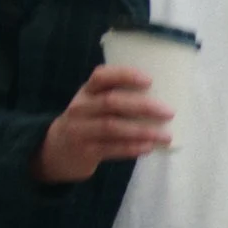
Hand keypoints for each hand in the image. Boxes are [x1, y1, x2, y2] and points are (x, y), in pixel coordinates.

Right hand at [32, 66, 174, 183]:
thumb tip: (164, 99)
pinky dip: (132, 148)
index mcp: (87, 92)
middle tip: (169, 112)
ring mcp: (80, 130)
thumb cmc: (89, 122)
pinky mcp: (85, 151)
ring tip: (165, 135)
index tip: (149, 80)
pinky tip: (149, 147)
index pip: (101, 77)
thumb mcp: (95, 105)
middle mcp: (81, 108)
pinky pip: (111, 149)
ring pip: (112, 127)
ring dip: (142, 131)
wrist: (58, 151)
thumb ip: (119, 99)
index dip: (124, 75)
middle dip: (143, 106)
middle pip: (111, 102)